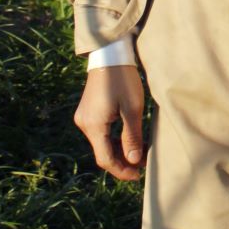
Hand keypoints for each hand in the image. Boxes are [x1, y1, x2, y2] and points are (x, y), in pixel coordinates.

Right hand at [73, 63, 145, 181]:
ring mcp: (84, 117)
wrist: (110, 54)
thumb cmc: (123, 79)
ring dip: (119, 150)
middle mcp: (84, 124)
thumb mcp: (132, 109)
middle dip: (123, 161)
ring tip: (140, 152)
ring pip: (101, 143)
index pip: (105, 159)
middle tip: (143, 164)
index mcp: (93, 125)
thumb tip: (134, 161)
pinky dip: (114, 139)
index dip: (122, 170)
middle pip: (102, 152)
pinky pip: (100, 132)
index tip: (139, 175)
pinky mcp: (88, 111)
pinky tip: (129, 139)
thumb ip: (132, 137)